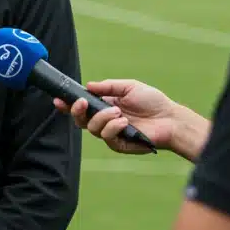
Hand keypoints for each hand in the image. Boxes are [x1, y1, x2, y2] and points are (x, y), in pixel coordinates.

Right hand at [53, 79, 178, 154]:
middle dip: (76, 111)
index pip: (81, 107)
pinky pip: (107, 137)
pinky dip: (113, 127)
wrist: (170, 119)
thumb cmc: (152, 101)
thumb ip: (108, 87)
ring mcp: (111, 133)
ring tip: (118, 112)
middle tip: (82, 103)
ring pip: (92, 129)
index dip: (68, 105)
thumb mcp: (129, 87)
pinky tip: (124, 122)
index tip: (58, 99)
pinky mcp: (119, 144)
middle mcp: (104, 120)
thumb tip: (88, 85)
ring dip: (101, 118)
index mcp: (104, 106)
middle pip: (80, 120)